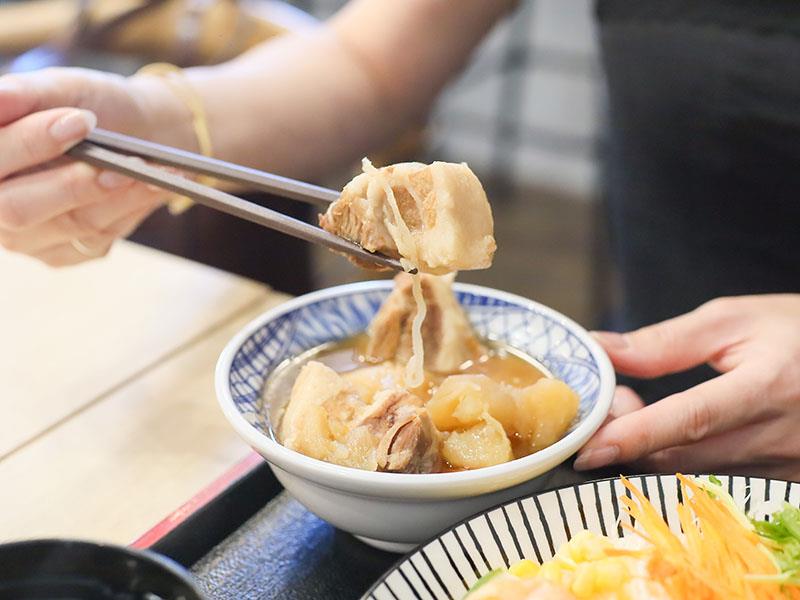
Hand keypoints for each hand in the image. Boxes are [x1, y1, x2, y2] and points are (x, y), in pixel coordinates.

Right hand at [0, 68, 189, 265]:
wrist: (135, 131)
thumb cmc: (90, 105)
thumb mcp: (62, 87)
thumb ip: (26, 94)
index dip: (30, 142)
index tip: (79, 122)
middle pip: (16, 209)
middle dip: (72, 185)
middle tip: (118, 165)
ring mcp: (25, 236)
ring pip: (69, 224)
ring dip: (117, 196)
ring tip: (149, 170)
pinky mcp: (64, 253)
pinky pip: (96, 238)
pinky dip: (131, 207)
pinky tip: (153, 186)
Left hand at [575, 294, 799, 479]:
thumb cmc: (797, 331)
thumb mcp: (733, 321)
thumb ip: (664, 342)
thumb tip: (600, 350)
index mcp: (767, 386)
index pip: (692, 418)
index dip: (637, 435)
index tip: (589, 449)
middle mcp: (779, 436)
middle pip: (685, 458)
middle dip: (630, 440)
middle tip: (607, 405)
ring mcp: (785, 466)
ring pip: (696, 473)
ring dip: (652, 448)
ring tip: (635, 406)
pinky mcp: (785, 481)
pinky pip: (717, 480)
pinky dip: (681, 459)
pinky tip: (670, 430)